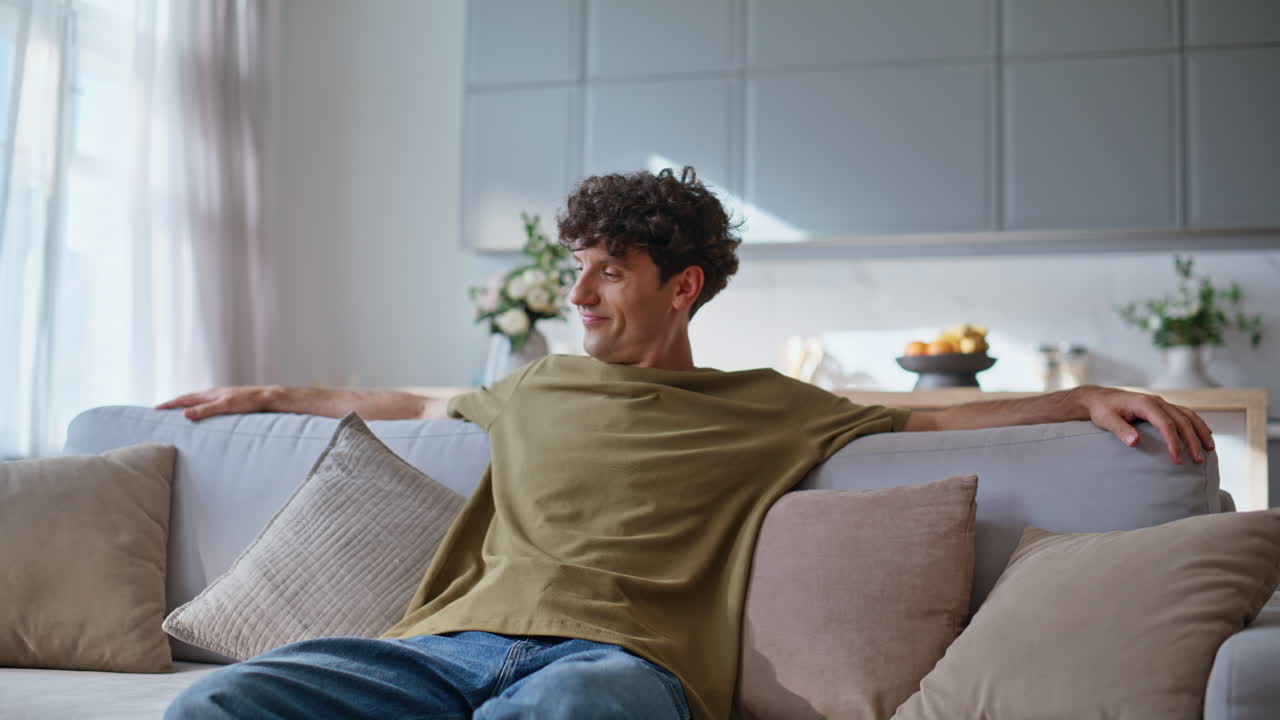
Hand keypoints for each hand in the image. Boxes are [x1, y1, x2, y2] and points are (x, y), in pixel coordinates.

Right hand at [155, 386, 281, 420]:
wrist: (269, 398)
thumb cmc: (249, 402)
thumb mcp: (225, 406)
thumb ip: (205, 410)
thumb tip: (184, 414)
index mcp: (209, 394)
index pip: (184, 399)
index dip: (169, 405)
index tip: (156, 409)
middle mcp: (213, 394)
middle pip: (189, 399)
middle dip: (174, 405)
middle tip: (161, 411)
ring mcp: (221, 397)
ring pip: (199, 402)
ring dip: (186, 407)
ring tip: (177, 414)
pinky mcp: (229, 403)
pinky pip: (208, 406)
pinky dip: (199, 410)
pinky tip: (203, 416)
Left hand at [1077, 386, 1213, 464]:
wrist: (1098, 398)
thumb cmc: (1102, 410)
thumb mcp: (1106, 420)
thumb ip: (1120, 430)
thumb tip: (1135, 442)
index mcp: (1145, 404)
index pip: (1166, 424)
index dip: (1174, 442)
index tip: (1178, 459)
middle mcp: (1157, 401)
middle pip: (1182, 420)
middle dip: (1192, 440)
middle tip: (1198, 460)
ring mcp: (1161, 402)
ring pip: (1188, 415)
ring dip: (1200, 431)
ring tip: (1210, 448)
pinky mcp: (1162, 406)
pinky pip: (1184, 413)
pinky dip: (1196, 423)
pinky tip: (1206, 434)